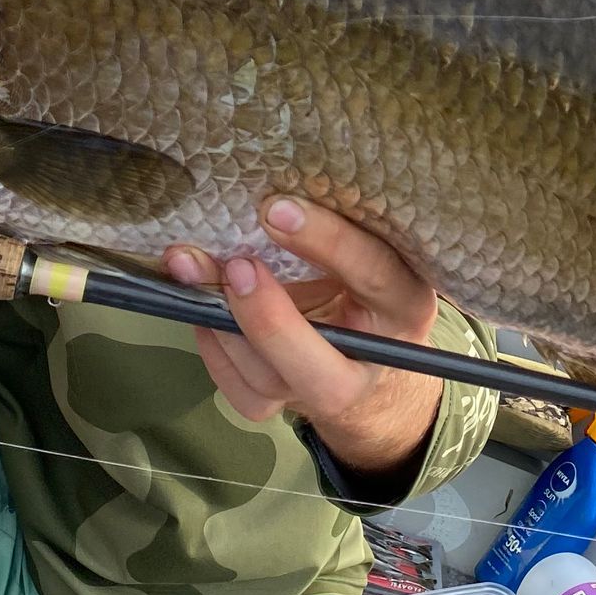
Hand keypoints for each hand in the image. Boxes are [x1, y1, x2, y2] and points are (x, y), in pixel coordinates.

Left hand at [163, 196, 442, 484]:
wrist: (371, 354)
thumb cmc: (368, 278)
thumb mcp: (376, 245)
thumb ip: (342, 225)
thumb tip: (275, 188)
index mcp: (406, 306)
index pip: (373, 274)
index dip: (327, 242)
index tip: (276, 208)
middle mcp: (371, 363)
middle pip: (320, 372)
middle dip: (270, 321)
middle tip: (236, 266)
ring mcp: (324, 394)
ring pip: (267, 379)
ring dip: (221, 323)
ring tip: (189, 266)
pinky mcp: (282, 405)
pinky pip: (240, 390)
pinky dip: (212, 345)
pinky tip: (197, 303)